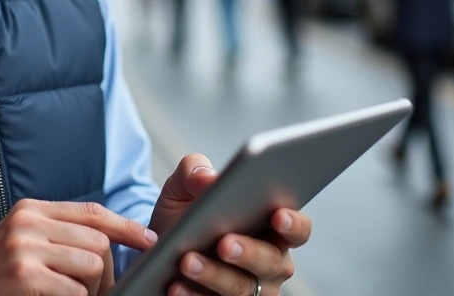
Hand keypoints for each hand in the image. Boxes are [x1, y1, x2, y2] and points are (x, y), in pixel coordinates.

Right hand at [0, 198, 157, 295]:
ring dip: (93, 291)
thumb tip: (111, 239)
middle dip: (107, 273)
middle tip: (99, 291)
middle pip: (98, 242)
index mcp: (31, 209)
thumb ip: (59, 232)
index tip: (147, 241)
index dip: (125, 227)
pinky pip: (76, 291)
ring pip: (92, 267)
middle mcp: (29, 223)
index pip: (92, 212)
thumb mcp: (24, 240)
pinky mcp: (25, 275)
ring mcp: (25, 248)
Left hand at [152, 154, 311, 295]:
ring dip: (214, 275)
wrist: (157, 244)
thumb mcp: (183, 185)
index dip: (293, 224)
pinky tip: (176, 285)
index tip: (278, 215)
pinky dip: (193, 295)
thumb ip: (194, 170)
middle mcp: (269, 263)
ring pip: (242, 288)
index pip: (297, 229)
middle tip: (224, 243)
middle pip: (272, 262)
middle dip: (249, 252)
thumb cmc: (184, 212)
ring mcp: (250, 289)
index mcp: (270, 227)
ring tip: (187, 261)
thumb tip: (206, 177)